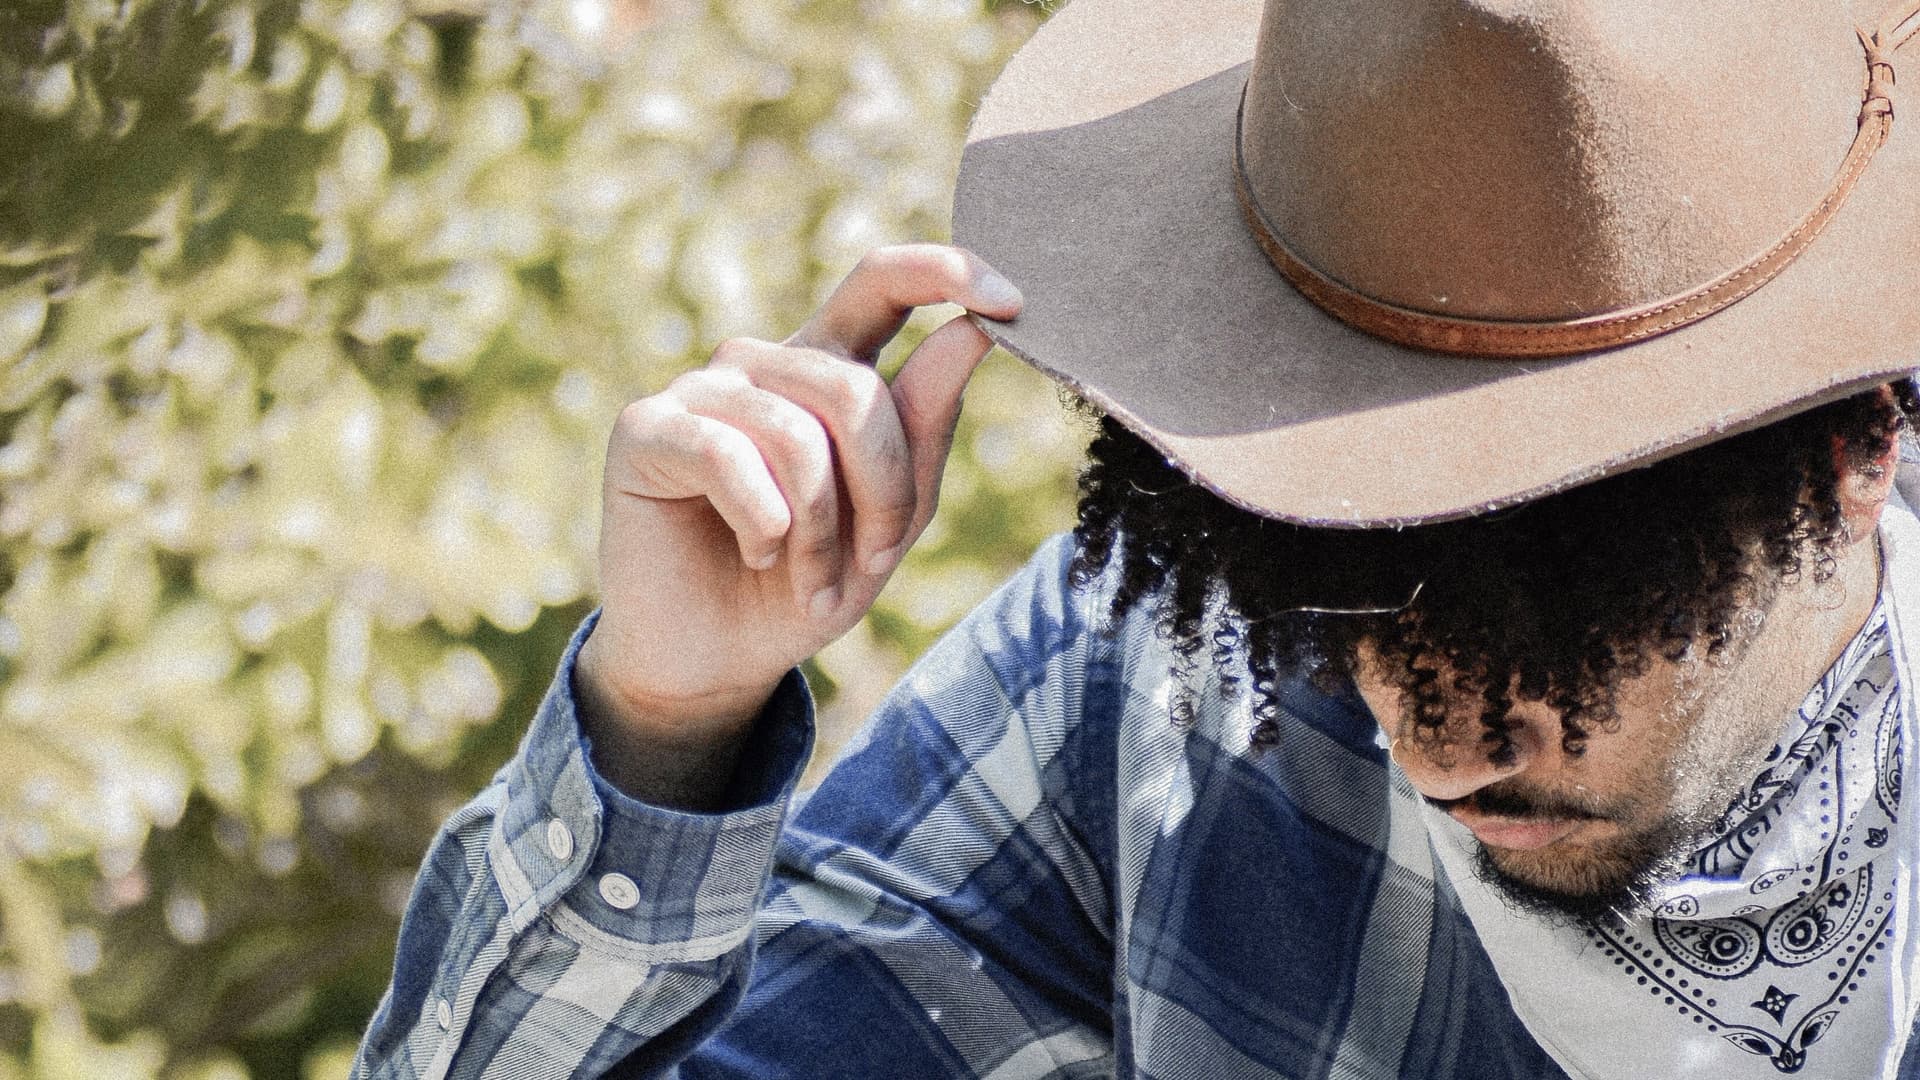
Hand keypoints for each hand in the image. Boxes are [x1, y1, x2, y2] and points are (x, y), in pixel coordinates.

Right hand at [575, 245, 1022, 797]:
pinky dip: (765, 525)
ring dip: (823, 531)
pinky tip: (758, 557)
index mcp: (827, 367)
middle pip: (855, 389)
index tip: (1012, 299)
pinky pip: (730, 456)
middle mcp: (764, 362)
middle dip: (884, 491)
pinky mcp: (646, 428)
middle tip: (877, 561)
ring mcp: (701, 389)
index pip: (883, 282)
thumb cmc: (805, 586)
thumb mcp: (892, 519)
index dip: (945, 271)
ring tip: (813, 582)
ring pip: (799, 432)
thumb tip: (972, 331)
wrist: (716, 662)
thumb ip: (927, 426)